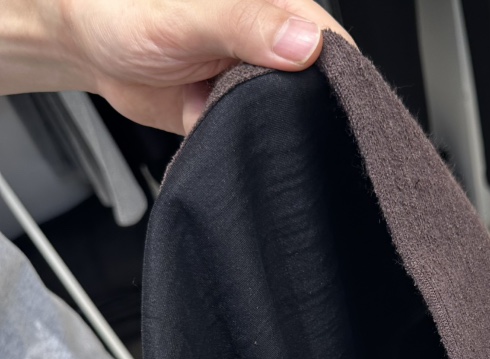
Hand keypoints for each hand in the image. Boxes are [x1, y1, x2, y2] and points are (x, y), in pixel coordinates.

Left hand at [2, 0, 353, 132]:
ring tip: (249, 132)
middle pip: (318, 91)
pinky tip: (235, 146)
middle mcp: (273, 47)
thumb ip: (244, 25)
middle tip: (281, 129)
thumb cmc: (122, 11)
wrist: (86, 47)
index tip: (334, 111)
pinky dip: (249, 151)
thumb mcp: (186, 16)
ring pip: (289, 122)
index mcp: (275, 8)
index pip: (330, 45)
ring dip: (274, 137)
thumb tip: (305, 44)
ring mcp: (257, 84)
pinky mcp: (239, 114)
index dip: (341, 80)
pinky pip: (257, 142)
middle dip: (307, 119)